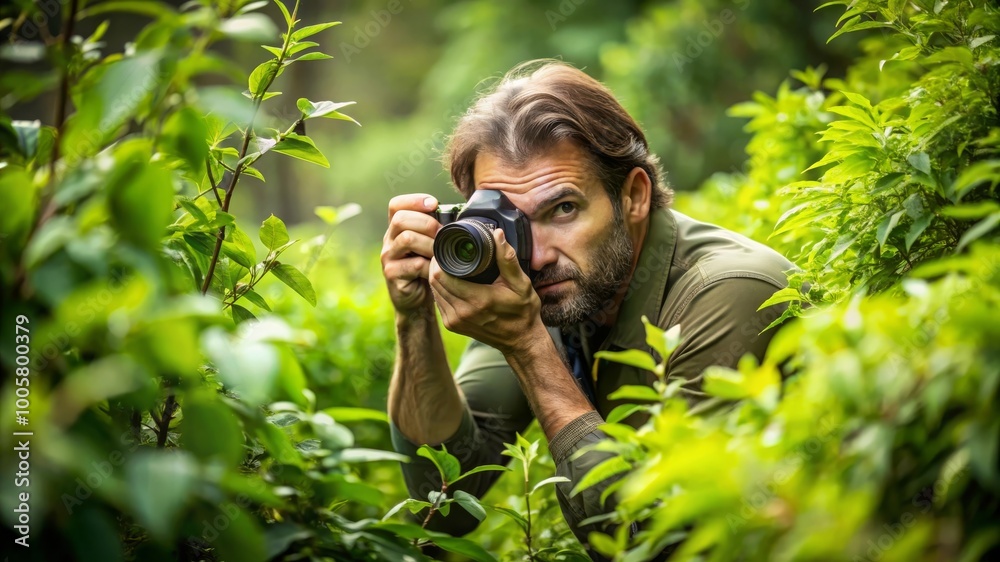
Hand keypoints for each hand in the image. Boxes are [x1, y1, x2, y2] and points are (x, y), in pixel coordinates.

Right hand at [381, 193, 440, 314]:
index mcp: (397, 229)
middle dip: (427, 223)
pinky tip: (437, 269)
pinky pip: (413, 264)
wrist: (416, 301)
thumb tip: (460, 216)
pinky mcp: (392, 274)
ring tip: (442, 252)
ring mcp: (388, 257)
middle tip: (443, 234)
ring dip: (430, 244)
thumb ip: (436, 231)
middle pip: (401, 219)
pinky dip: (429, 266)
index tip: (434, 203)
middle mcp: (389, 240)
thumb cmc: (427, 270)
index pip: (396, 205)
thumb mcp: (430, 247)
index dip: (414, 200)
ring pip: (407, 239)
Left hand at [429, 228, 544, 355]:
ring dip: (436, 277)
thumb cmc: (523, 312)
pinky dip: (440, 289)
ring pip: (434, 291)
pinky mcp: (452, 326)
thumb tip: (498, 235)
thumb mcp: (521, 284)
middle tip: (444, 253)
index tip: (445, 248)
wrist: (521, 340)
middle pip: (434, 282)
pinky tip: (448, 281)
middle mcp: (462, 312)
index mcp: (478, 299)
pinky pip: (438, 302)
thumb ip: (508, 259)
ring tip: (445, 264)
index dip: (439, 258)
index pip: (442, 275)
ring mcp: (455, 321)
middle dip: (436, 265)